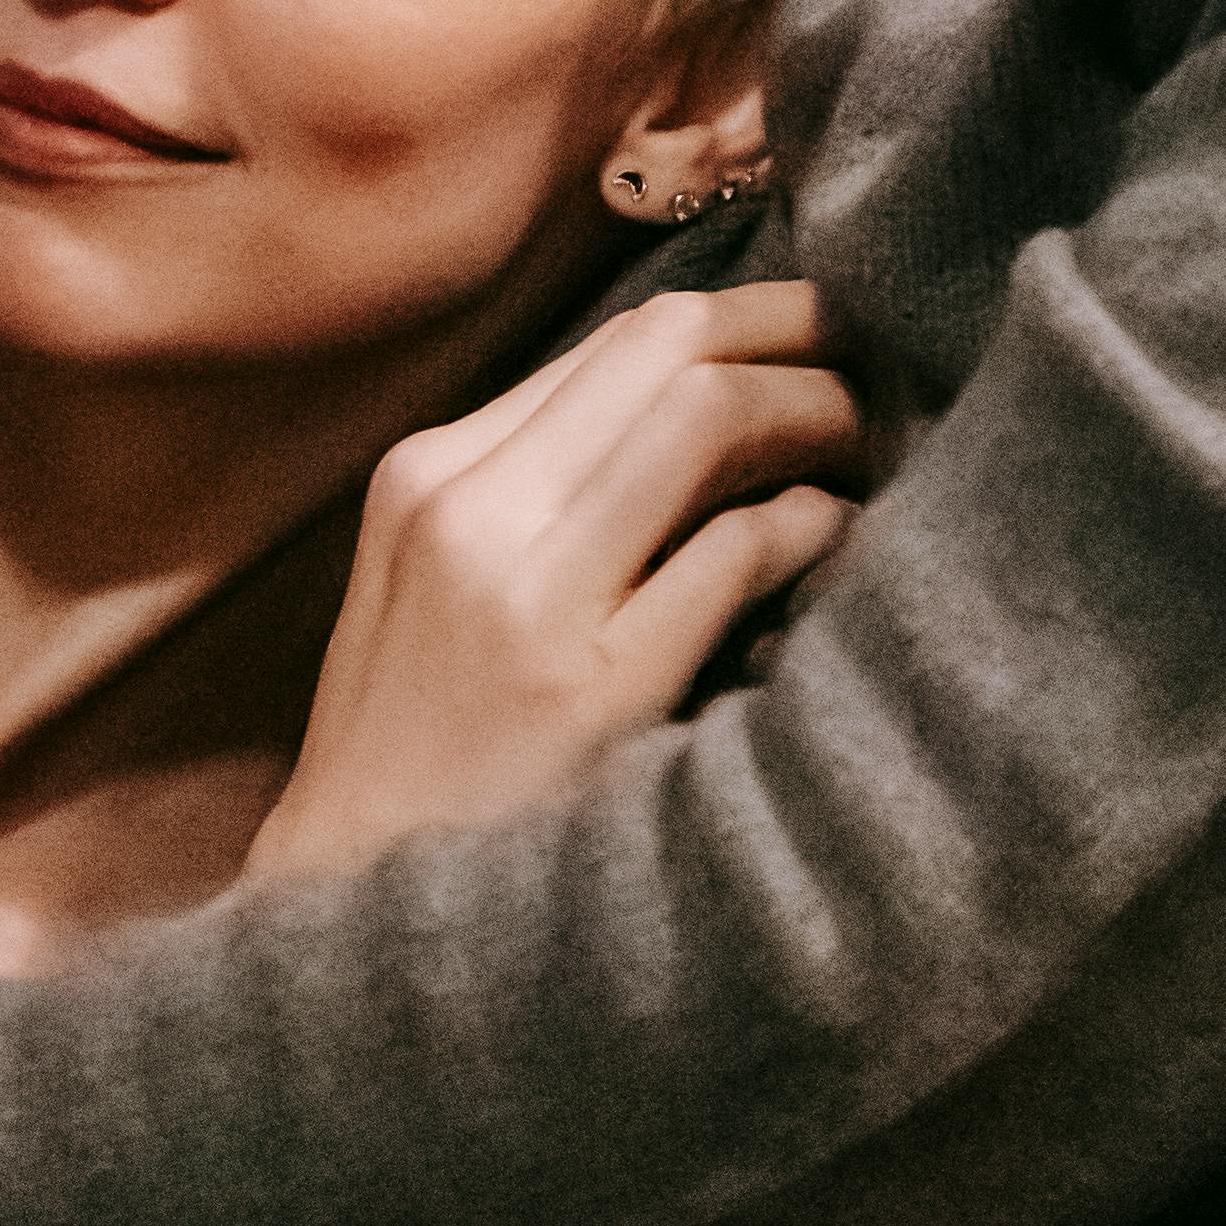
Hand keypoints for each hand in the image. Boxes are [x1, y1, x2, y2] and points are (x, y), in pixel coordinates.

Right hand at [248, 283, 858, 887]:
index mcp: (432, 473)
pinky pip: (735, 552)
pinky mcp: (594, 691)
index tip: (812, 339)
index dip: (741, 320)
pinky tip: (840, 537)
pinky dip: (811, 523)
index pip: (618, 340)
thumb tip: (703, 401)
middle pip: (669, 347)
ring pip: (704, 420)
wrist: (350, 904)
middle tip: (875, 357)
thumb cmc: (420, 746)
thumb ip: (542, 488)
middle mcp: (470, 507)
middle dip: (795, 336)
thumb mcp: (442, 585)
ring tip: (868, 443)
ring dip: (816, 413)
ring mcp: (527, 596)